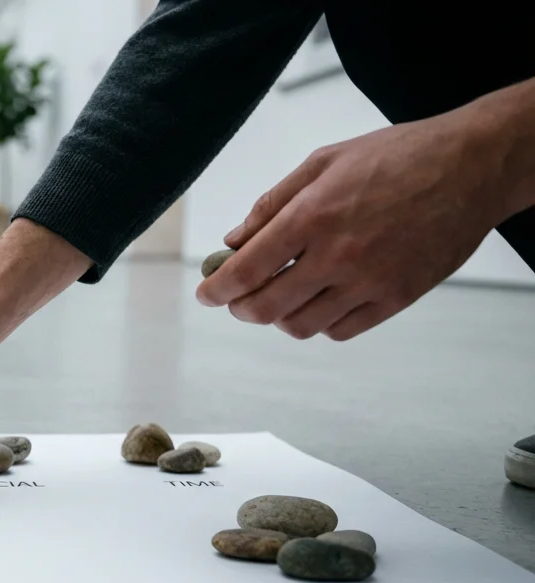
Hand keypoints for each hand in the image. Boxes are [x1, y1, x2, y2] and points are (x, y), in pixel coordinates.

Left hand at [197, 104, 521, 340]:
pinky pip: (342, 331)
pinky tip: (320, 301)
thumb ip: (272, 204)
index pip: (245, 270)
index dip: (217, 289)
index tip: (207, 294)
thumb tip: (234, 241)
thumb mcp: (323, 162)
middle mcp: (337, 255)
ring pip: (302, 326)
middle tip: (237, 300)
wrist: (472, 166)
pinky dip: (321, 323)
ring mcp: (369, 281)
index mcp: (312, 216)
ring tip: (282, 297)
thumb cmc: (398, 156)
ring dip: (280, 317)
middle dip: (241, 308)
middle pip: (266, 308)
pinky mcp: (397, 298)